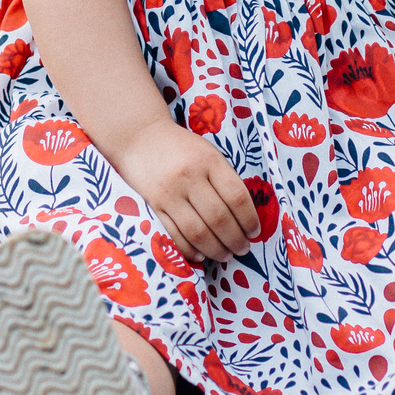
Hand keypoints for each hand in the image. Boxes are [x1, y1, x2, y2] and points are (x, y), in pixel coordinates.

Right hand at [113, 120, 258, 262]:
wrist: (140, 138)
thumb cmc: (182, 148)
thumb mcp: (208, 153)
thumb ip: (224, 179)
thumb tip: (245, 215)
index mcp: (210, 161)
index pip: (236, 196)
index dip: (249, 219)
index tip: (255, 232)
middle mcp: (190, 177)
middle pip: (218, 218)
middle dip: (235, 239)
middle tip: (243, 249)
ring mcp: (170, 193)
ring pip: (197, 231)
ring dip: (215, 249)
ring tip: (226, 255)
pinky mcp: (154, 205)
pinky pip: (174, 234)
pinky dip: (190, 249)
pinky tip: (201, 256)